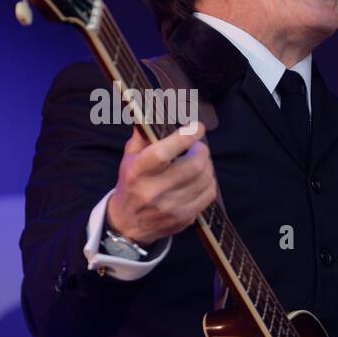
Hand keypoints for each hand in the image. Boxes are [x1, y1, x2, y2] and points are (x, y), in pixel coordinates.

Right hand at [107, 122, 216, 245]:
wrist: (128, 223)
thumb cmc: (131, 184)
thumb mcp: (129, 159)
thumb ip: (143, 136)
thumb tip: (152, 112)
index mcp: (138, 172)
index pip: (164, 152)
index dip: (185, 137)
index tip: (197, 127)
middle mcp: (154, 190)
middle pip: (193, 165)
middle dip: (201, 151)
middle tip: (197, 147)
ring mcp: (171, 206)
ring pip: (205, 179)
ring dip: (207, 166)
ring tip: (199, 161)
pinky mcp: (184, 217)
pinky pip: (208, 194)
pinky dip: (209, 182)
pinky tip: (201, 178)